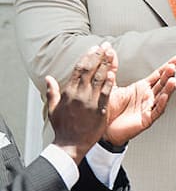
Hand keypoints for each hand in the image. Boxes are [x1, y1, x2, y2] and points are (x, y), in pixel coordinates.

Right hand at [49, 44, 115, 162]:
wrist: (70, 144)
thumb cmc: (63, 127)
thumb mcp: (53, 108)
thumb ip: (52, 91)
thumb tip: (48, 78)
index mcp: (69, 92)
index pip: (79, 69)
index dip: (87, 57)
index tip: (94, 48)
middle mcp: (79, 94)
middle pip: (90, 70)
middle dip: (98, 56)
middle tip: (105, 46)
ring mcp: (90, 102)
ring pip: (99, 79)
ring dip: (106, 64)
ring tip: (111, 53)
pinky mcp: (100, 110)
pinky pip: (106, 93)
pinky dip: (109, 82)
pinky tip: (113, 73)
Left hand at [103, 54, 175, 145]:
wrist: (101, 129)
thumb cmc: (108, 110)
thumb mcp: (110, 84)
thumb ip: (112, 68)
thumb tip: (110, 53)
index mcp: (141, 88)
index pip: (158, 74)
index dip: (168, 66)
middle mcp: (147, 97)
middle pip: (162, 83)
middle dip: (169, 74)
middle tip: (172, 66)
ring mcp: (148, 107)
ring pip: (162, 96)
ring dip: (168, 88)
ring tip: (172, 80)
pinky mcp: (146, 119)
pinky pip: (156, 110)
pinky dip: (161, 103)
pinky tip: (164, 96)